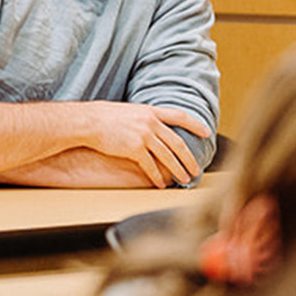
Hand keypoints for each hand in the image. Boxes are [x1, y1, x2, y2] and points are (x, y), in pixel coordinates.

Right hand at [76, 103, 207, 186]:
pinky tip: (161, 184)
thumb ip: (145, 118)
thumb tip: (155, 128)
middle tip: (196, 169)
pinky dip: (157, 177)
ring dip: (177, 169)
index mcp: (151, 111)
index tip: (207, 132)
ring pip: (168, 156)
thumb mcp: (130, 111)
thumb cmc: (105, 117)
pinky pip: (150, 166)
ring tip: (184, 179)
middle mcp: (150, 122)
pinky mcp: (134, 149)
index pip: (180, 116)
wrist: (88, 122)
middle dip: (189, 157)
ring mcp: (143, 135)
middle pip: (177, 142)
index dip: (195, 124)